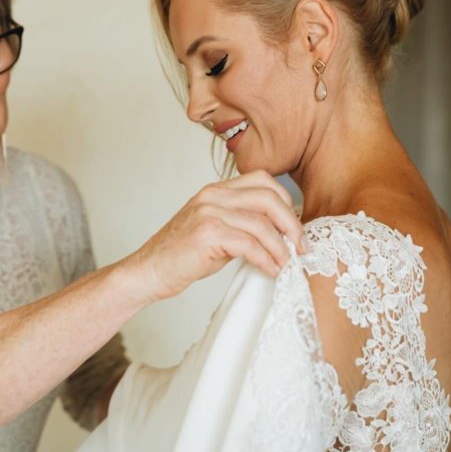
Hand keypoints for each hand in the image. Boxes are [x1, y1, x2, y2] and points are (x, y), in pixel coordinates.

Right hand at [126, 170, 305, 303]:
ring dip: (281, 248)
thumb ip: (241, 223)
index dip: (285, 201)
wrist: (149, 270)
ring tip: (286, 264)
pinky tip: (270, 271)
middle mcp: (212, 195)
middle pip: (269, 198)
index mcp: (215, 190)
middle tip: (301, 246)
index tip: (293, 227)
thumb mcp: (214, 229)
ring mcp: (208, 212)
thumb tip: (279, 232)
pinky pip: (250, 245)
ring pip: (262, 224)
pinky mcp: (207, 234)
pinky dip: (266, 260)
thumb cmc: (182, 254)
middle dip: (292, 223)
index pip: (263, 180)